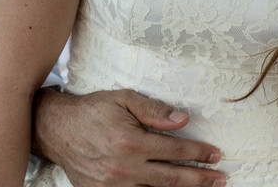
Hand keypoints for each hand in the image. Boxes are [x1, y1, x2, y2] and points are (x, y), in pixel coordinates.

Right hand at [33, 88, 224, 186]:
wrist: (56, 129)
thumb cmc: (92, 110)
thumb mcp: (123, 100)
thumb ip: (153, 110)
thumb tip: (182, 120)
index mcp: (131, 142)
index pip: (175, 149)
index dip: (198, 152)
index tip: (215, 154)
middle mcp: (124, 168)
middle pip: (173, 178)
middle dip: (200, 179)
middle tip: (221, 179)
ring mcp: (114, 186)